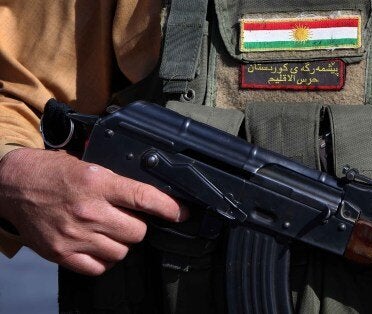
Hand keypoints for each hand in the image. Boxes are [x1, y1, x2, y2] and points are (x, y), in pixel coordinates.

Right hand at [0, 148, 187, 275]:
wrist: (10, 185)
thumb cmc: (51, 172)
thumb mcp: (89, 164)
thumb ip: (118, 180)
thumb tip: (152, 193)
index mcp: (97, 182)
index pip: (145, 198)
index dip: (170, 208)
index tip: (181, 213)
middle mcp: (89, 210)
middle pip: (137, 232)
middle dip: (138, 225)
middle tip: (127, 218)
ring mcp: (75, 234)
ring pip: (121, 251)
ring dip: (121, 243)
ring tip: (108, 230)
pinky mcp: (62, 253)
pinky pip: (99, 267)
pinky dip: (103, 260)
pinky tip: (97, 246)